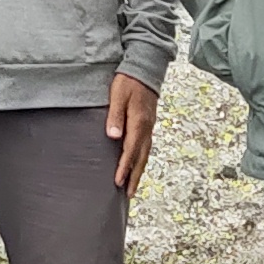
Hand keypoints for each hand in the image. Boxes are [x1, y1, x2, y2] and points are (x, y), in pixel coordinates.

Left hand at [106, 74, 158, 193]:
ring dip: (139, 171)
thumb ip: (115, 116)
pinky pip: (146, 147)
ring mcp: (149, 126)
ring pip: (145, 154)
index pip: (131, 150)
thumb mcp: (118, 95)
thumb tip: (114, 136)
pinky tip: (137, 164)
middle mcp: (146, 128)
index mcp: (138, 122)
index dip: (124, 167)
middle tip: (129, 194)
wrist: (145, 68)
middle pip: (141, 157)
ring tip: (133, 186)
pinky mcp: (148, 124)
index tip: (118, 182)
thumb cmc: (128, 81)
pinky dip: (142, 159)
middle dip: (135, 176)